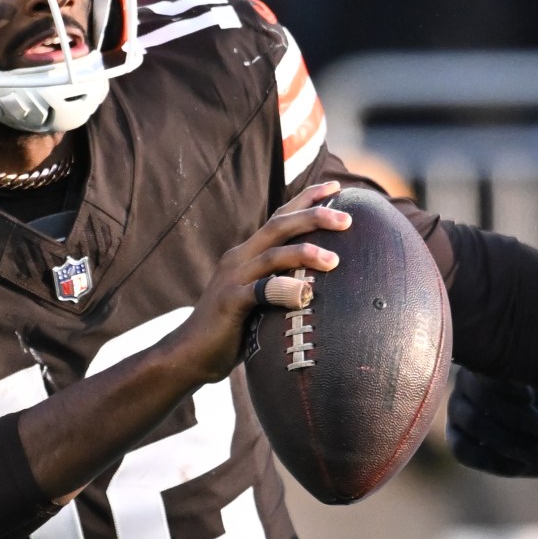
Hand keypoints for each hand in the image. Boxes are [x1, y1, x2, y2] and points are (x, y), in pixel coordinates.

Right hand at [172, 181, 347, 385]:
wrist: (191, 353)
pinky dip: (284, 290)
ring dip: (305, 253)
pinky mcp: (230, 302)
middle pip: (279, 225)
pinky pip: (260, 291)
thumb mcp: (261, 299)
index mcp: (248, 253)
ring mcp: (233, 278)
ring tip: (334, 260)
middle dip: (314, 216)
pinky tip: (306, 295)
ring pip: (273, 254)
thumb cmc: (233, 328)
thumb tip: (320, 282)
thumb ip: (282, 283)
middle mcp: (240, 258)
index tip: (337, 185)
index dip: (307, 199)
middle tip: (347, 217)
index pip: (280, 217)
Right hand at [448, 370, 537, 490]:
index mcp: (494, 355)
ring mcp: (458, 407)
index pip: (488, 364)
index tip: (532, 397)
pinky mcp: (457, 437)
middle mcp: (469, 378)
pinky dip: (492, 461)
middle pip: (482, 396)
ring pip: (474, 424)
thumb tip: (535, 361)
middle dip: (518, 420)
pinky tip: (521, 468)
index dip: (507, 383)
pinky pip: (462, 450)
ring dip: (512, 444)